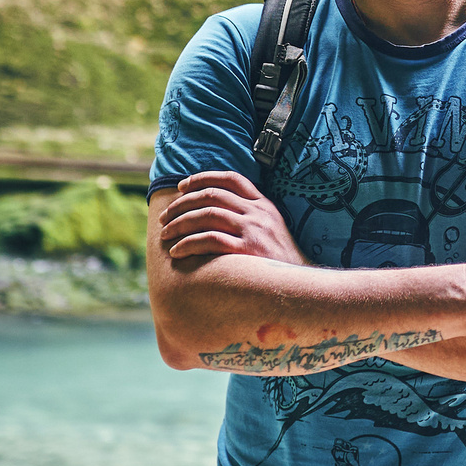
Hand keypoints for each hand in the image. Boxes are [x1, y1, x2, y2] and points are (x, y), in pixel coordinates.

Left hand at [158, 172, 301, 264]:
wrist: (300, 286)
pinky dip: (188, 244)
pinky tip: (177, 252)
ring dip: (180, 224)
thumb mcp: (272, 229)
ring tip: (165, 236)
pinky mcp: (247, 251)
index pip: (230, 179)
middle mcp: (259, 213)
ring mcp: (254, 231)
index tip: (181, 187)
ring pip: (207, 215)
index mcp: (264, 204)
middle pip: (212, 196)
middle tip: (164, 218)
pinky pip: (210, 240)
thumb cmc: (279, 262)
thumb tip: (214, 210)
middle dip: (182, 205)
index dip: (202, 178)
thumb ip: (250, 216)